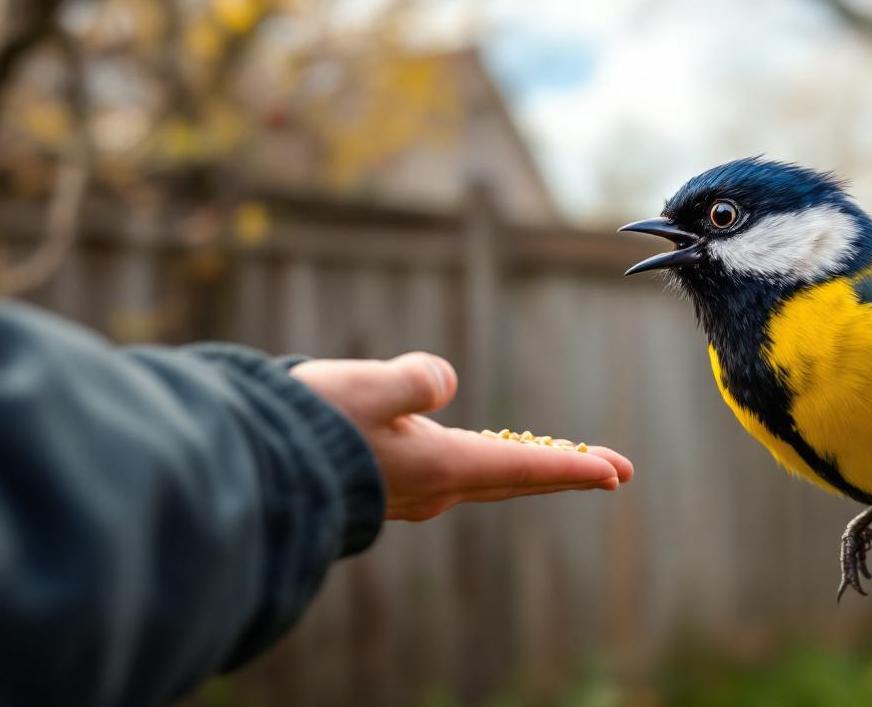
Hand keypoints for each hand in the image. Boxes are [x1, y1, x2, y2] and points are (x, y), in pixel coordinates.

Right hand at [291, 353, 633, 520]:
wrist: (253, 464)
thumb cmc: (310, 425)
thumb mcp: (366, 387)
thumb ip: (414, 381)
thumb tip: (444, 383)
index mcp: (439, 466)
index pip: (523, 465)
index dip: (574, 467)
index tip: (618, 472)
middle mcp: (433, 488)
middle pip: (515, 476)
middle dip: (566, 471)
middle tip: (615, 471)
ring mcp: (411, 492)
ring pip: (486, 477)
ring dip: (527, 467)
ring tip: (563, 460)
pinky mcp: (387, 485)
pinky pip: (455, 473)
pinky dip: (487, 464)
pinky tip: (488, 456)